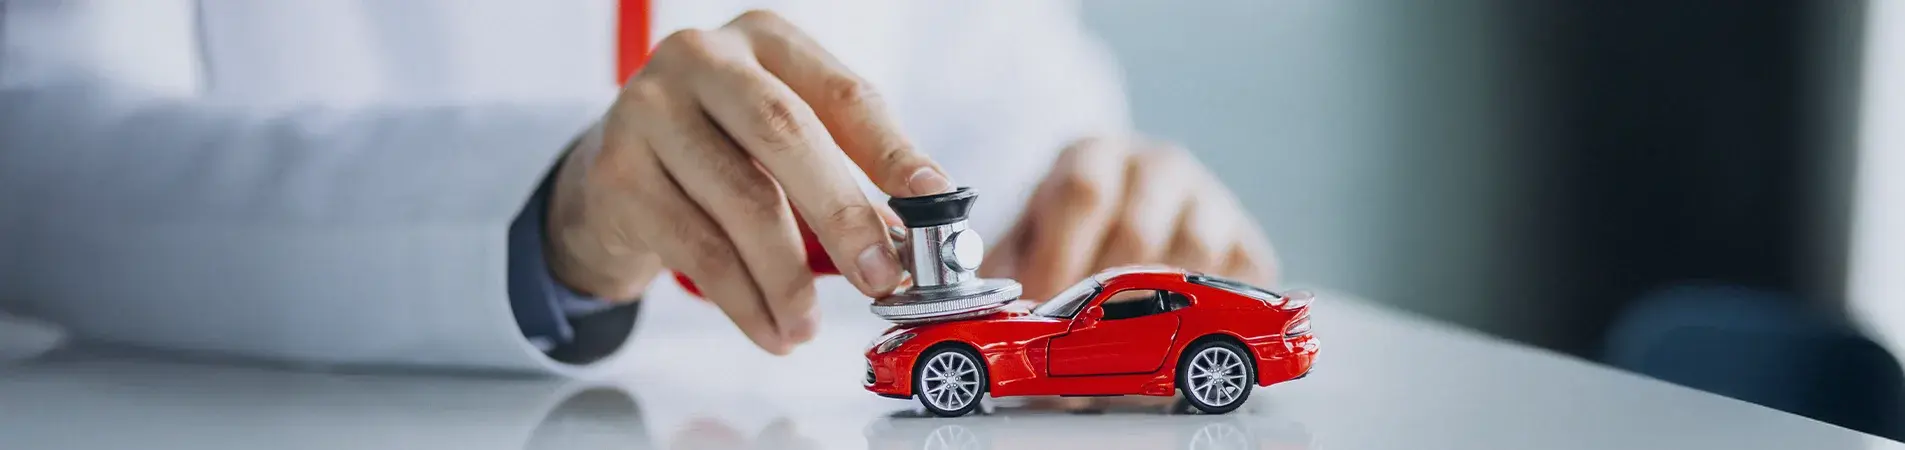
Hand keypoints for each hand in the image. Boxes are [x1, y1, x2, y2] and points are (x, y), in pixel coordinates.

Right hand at [545, 10, 953, 354]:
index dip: (892, 151)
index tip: (932, 202)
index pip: (843, 94)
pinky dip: (743, 301)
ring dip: (787, 279)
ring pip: (741, 201)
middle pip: (786, 135)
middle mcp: (702, 59)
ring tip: (809, 326)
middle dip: (843, 215)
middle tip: (880, 277)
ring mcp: (650, 110)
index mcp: (765, 40)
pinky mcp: (618, 172)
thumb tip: (910, 240)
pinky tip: (769, 328)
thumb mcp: (784, 142)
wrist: (613, 171)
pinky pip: (697, 248)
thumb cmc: (719, 150)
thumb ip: (846, 172)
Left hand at [981, 136, 1277, 410]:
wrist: (1140, 228)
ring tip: (1119, 353)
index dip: (1059, 259)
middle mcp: (1159, 168)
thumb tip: (981, 323)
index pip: (1084, 192)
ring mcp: (1211, 203)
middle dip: (1102, 301)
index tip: (1039, 311)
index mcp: (1096, 156)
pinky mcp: (1248, 245)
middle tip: (1075, 347)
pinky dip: (1203, 322)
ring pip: (1190, 258)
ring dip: (1153, 314)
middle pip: (1136, 232)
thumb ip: (1002, 272)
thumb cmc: (1070, 240)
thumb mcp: (1028, 240)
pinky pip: (1235, 284)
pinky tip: (1168, 343)